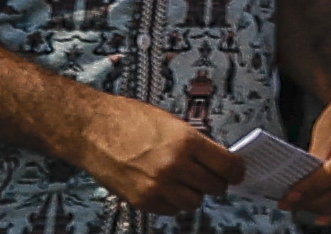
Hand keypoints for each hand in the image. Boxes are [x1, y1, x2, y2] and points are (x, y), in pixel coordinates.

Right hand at [74, 100, 243, 217]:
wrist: (93, 130)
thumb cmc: (129, 119)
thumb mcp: (170, 122)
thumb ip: (194, 142)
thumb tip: (215, 158)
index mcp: (186, 141)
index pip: (227, 165)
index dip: (236, 171)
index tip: (237, 173)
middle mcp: (175, 166)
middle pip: (214, 187)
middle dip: (216, 183)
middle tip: (211, 177)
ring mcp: (159, 186)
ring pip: (194, 203)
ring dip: (194, 194)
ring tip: (184, 181)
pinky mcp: (143, 201)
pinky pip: (171, 211)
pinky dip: (173, 203)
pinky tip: (166, 188)